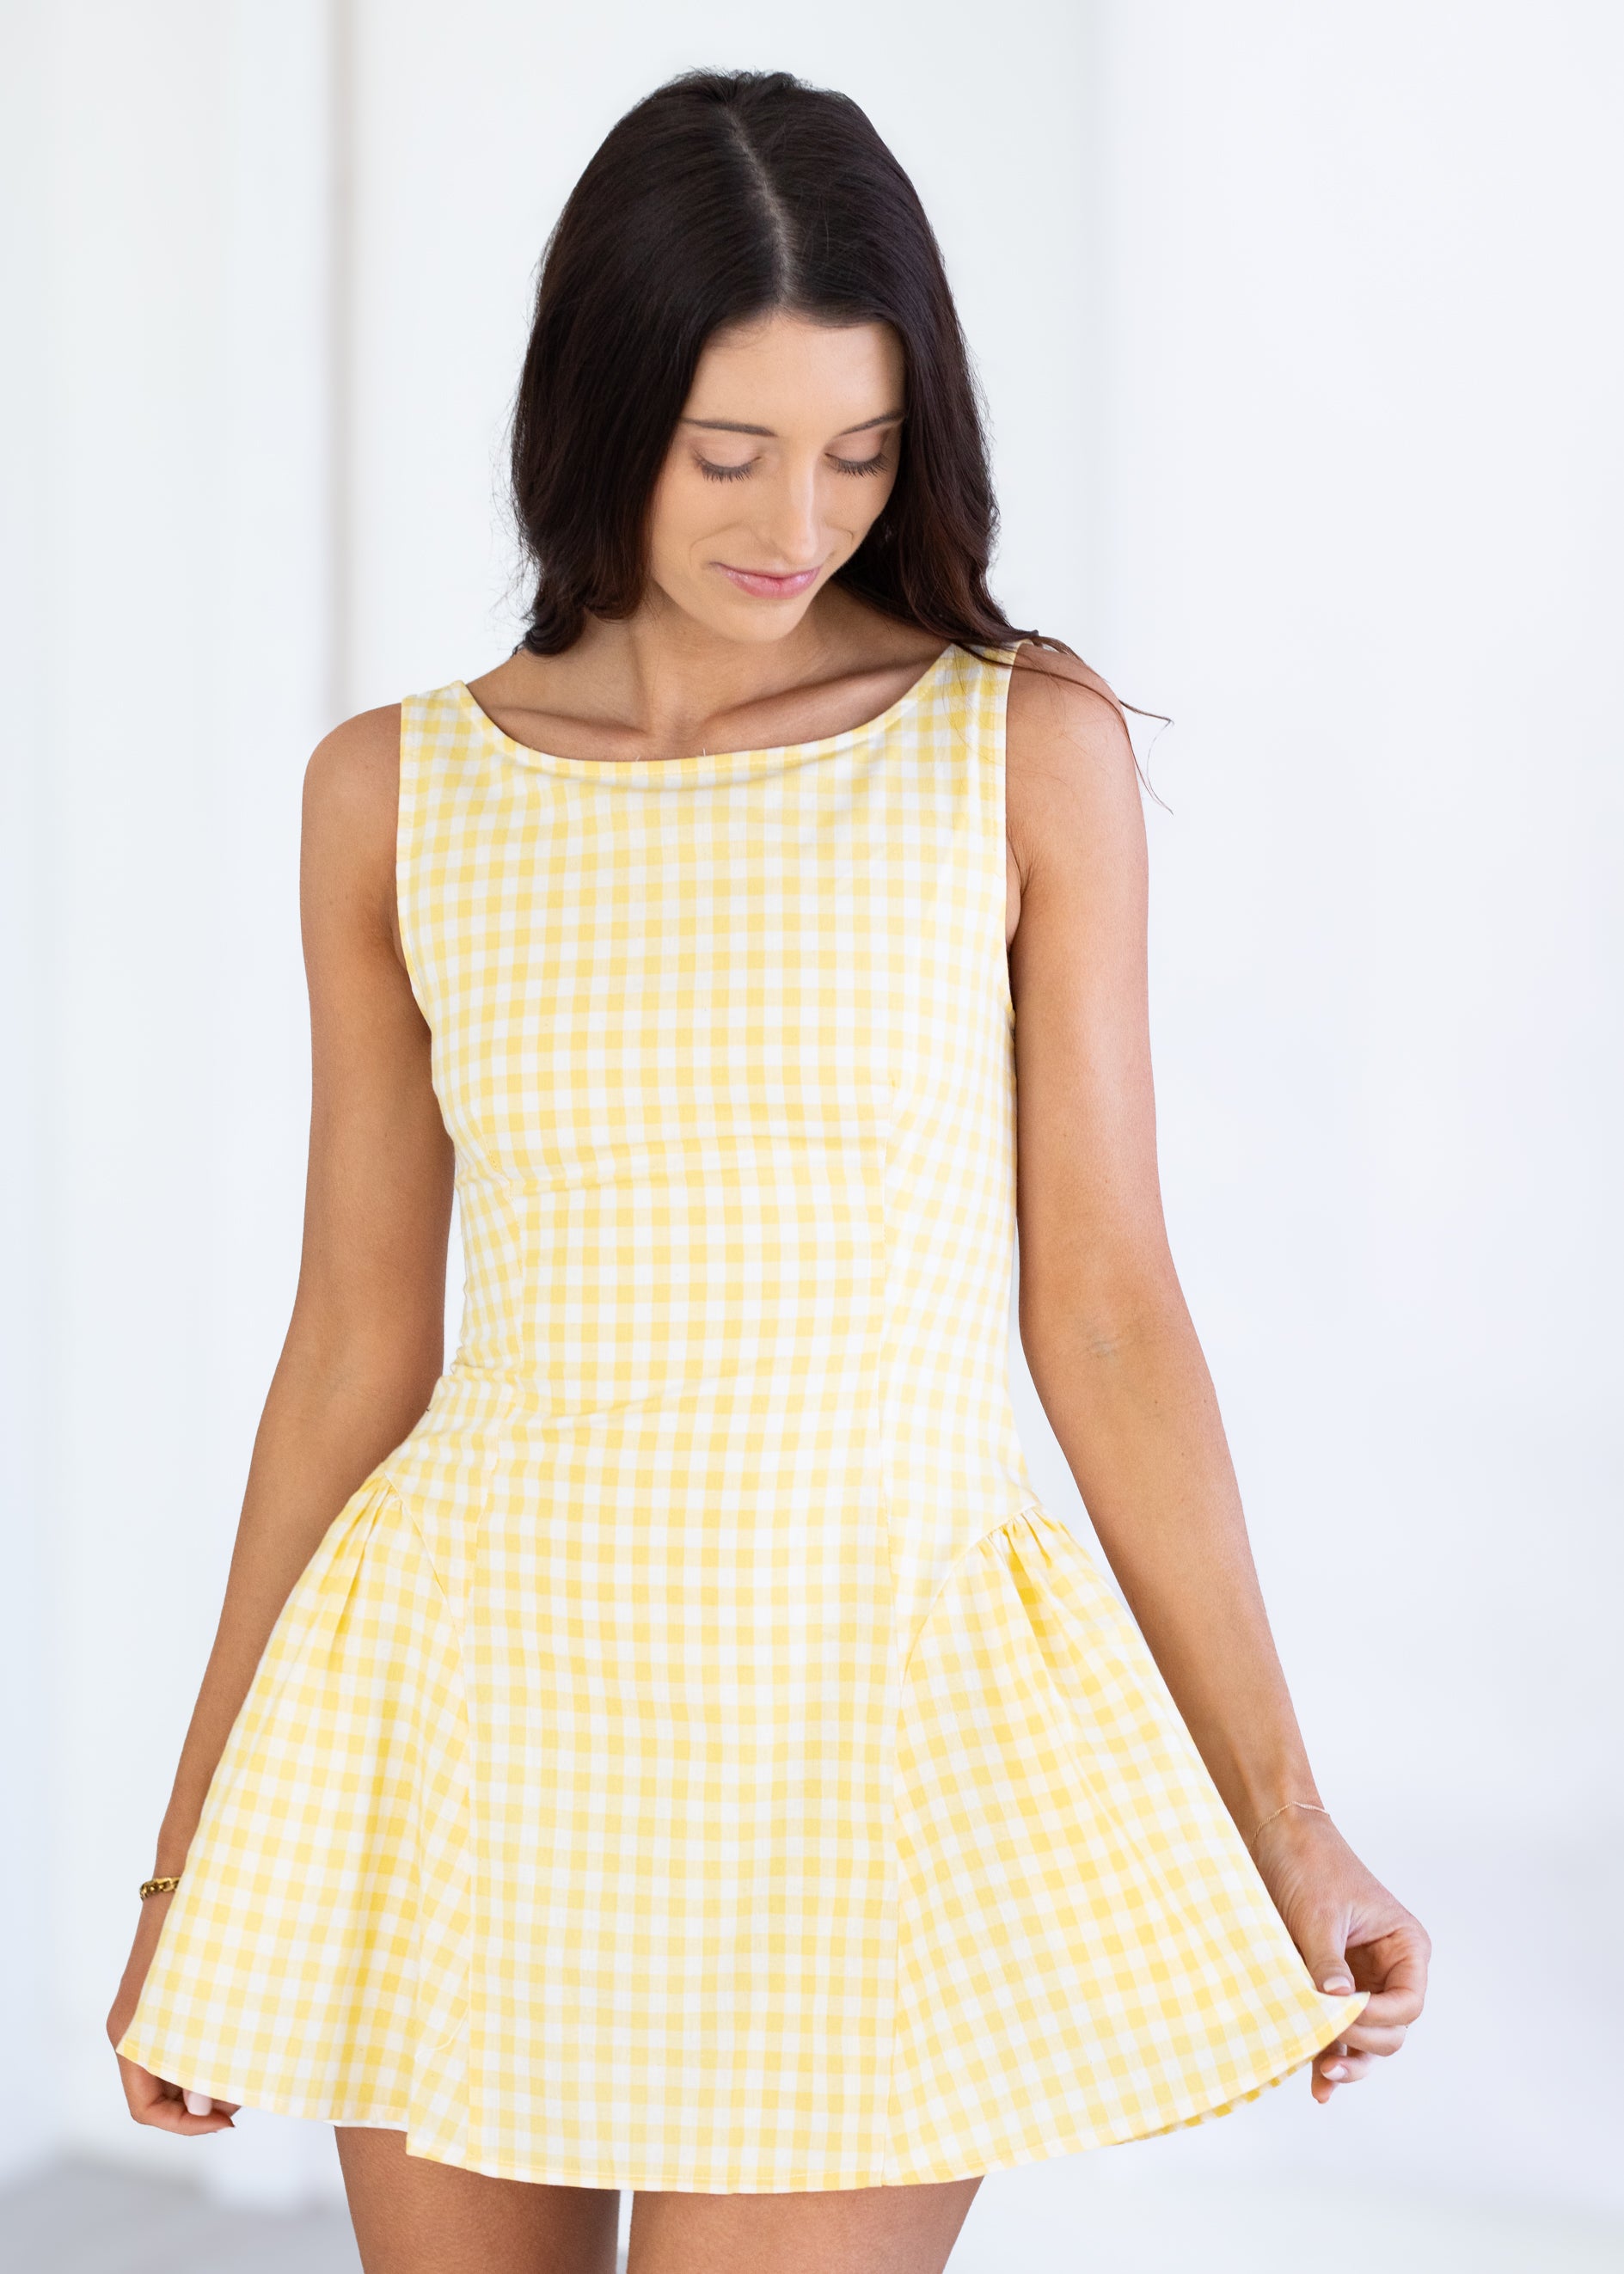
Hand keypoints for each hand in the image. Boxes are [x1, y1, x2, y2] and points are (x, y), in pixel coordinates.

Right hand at [106, 1889, 240, 2134]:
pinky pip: (181, 2038)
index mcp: (130, 2035)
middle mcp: (133, 2028)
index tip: (230, 2120)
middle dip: (203, 2102)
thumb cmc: (203, 1928)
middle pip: (161, 2092)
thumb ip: (200, 2057)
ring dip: (208, 2074)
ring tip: (251, 2063)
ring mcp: (148, 2011)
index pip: (144, 2109)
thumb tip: (203, 2109)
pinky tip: (243, 2037)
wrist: (194, 1872)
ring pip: (173, 2066)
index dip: (186, 2126)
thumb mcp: (204, 2001)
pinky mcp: (168, 1995)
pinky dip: (209, 2048)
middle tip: (249, 2089)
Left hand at [1247, 1805, 1429, 2103]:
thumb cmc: (1309, 1864)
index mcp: (1405, 1946)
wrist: (1276, 1836)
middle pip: (1391, 2029)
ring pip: (1366, 2037)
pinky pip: (1338, 2029)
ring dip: (1347, 2057)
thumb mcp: (1319, 1915)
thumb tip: (1336, 2006)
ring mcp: (1362, 1980)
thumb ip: (1329, 1963)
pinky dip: (1328, 2051)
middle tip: (1327, 2048)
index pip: (1408, 2004)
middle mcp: (1390, 1968)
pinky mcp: (1332, 1986)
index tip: (1343, 2016)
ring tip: (1323, 2076)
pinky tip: (1317, 2082)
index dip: (1379, 2019)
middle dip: (1363, 2043)